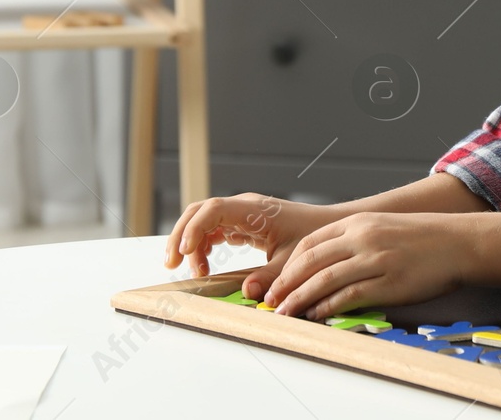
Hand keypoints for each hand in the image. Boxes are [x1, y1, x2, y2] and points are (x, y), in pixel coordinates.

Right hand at [164, 191, 336, 297]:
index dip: (194, 228)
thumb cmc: (314, 237)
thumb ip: (270, 277)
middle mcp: (244, 208)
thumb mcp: (293, 259)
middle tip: (171, 263)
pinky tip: (203, 265)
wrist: (329, 227)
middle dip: (181, 234)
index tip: (184, 252)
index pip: (213, 209)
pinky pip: (214, 229)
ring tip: (192, 271)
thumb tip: (247, 292)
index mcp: (255, 211)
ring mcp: (242, 214)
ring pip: (203, 220)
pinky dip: (203, 245)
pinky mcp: (243, 224)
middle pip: (199, 211)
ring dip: (190, 242)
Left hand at [262, 211, 474, 320]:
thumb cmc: (422, 238)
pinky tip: (317, 315)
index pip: (311, 243)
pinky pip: (349, 296)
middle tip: (271, 302)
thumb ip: (354, 240)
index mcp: (359, 222)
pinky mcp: (389, 282)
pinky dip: (328, 307)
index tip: (277, 283)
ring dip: (299, 299)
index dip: (289, 265)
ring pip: (324, 280)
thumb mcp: (383, 227)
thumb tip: (324, 263)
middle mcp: (363, 237)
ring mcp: (376, 260)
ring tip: (286, 314)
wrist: (458, 242)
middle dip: (286, 284)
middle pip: (311, 261)